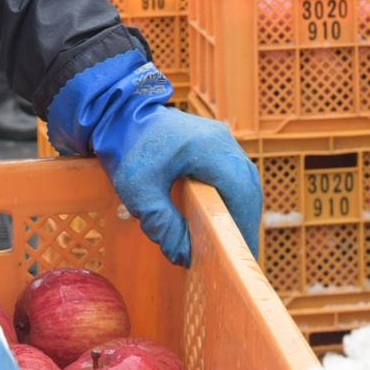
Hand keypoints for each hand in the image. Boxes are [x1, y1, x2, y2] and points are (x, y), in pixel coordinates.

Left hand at [49, 51, 262, 264]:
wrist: (120, 115)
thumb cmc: (128, 149)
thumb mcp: (139, 192)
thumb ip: (162, 225)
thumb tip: (184, 255)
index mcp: (209, 148)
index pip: (239, 192)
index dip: (243, 225)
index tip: (241, 253)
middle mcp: (223, 140)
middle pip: (248, 187)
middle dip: (245, 221)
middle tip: (238, 251)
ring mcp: (222, 138)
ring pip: (245, 179)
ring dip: (240, 209)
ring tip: (231, 238)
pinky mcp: (216, 141)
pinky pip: (234, 172)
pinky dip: (233, 196)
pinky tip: (223, 215)